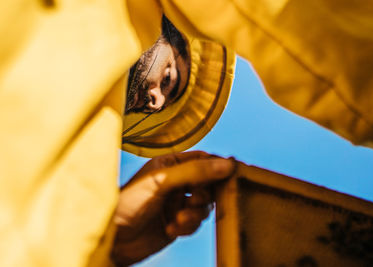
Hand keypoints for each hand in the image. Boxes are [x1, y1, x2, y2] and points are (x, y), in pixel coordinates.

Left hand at [111, 151, 234, 265]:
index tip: (229, 173)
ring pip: (204, 206)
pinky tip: (171, 229)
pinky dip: (187, 226)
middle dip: (203, 195)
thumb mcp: (163, 181)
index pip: (202, 160)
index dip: (216, 166)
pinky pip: (195, 223)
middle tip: (192, 201)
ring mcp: (176, 203)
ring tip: (178, 218)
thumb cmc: (129, 202)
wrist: (114, 238)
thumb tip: (227, 164)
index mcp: (170, 164)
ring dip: (194, 214)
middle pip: (207, 184)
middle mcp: (175, 182)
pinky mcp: (177, 222)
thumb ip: (195, 171)